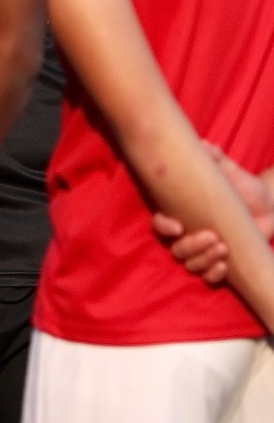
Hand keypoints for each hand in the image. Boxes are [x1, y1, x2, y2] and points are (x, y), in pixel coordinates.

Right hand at [152, 142, 273, 284]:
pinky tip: (225, 265)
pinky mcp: (220, 264)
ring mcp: (204, 252)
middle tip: (214, 237)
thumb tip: (204, 144)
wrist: (269, 207)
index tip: (178, 225)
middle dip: (192, 246)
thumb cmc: (244, 187)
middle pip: (176, 249)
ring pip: (190, 264)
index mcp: (183, 213)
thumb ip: (216, 159)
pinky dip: (213, 274)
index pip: (160, 224)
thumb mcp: (230, 172)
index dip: (164, 227)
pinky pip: (208, 278)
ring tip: (225, 248)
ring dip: (204, 259)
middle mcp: (189, 234)